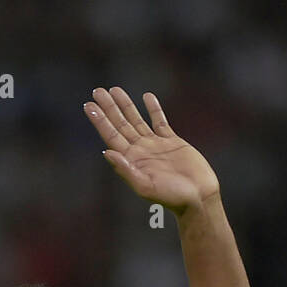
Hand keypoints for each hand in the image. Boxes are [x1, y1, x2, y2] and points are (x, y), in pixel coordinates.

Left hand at [83, 87, 219, 213]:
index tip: (88, 104)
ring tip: (115, 89)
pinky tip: (146, 96)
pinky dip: (153, 109)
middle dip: (109, 107)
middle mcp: (140, 151)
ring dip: (126, 105)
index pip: (110, 136)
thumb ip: (126, 170)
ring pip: (136, 120)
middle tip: (98, 90)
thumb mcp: (145, 186)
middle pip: (120, 124)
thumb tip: (106, 152)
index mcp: (131, 160)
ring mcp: (155, 145)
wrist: (198, 197)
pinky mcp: (172, 142)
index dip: (99, 120)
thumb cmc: (172, 197)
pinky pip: (160, 121)